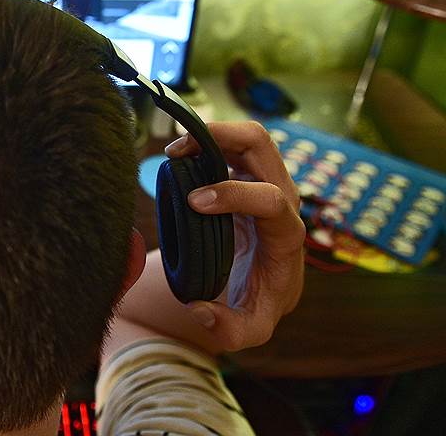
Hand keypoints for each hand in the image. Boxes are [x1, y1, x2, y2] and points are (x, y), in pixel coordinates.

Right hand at [165, 121, 304, 350]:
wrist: (264, 285)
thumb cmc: (257, 302)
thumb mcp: (250, 329)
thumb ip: (230, 331)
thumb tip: (200, 309)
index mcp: (287, 235)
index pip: (272, 200)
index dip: (234, 194)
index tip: (194, 201)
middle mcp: (283, 200)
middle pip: (264, 147)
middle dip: (223, 138)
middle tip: (178, 150)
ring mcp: (267, 181)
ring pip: (251, 136)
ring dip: (213, 131)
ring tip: (175, 147)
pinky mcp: (249, 174)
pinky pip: (233, 143)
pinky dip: (206, 138)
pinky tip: (178, 152)